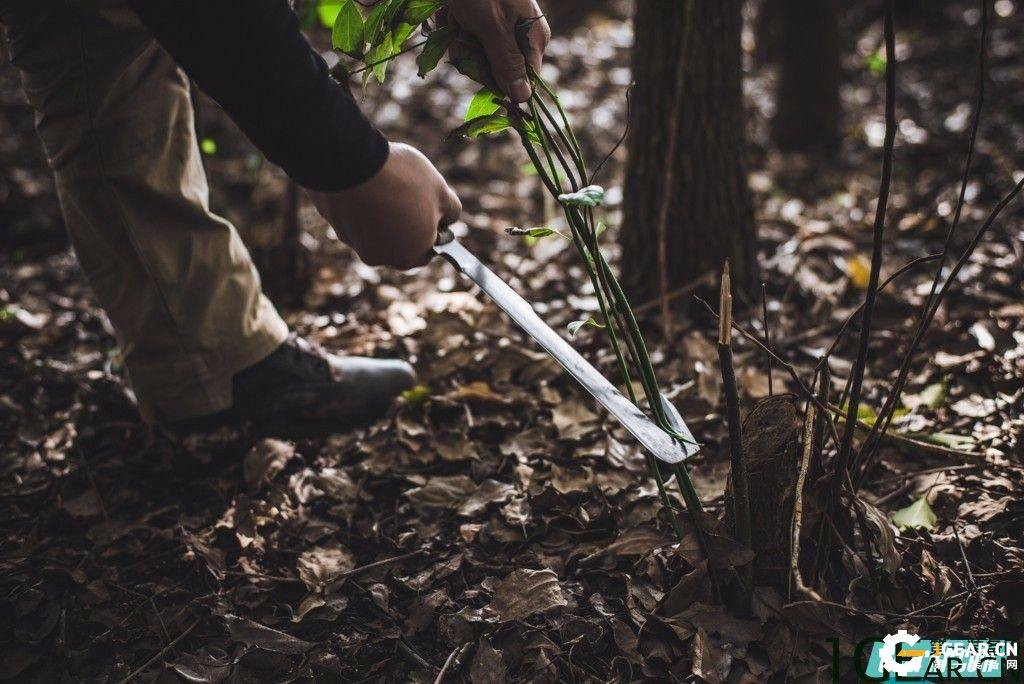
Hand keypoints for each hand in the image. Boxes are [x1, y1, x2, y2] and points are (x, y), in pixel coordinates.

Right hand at [310, 142, 460, 269]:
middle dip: (406, 225)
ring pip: (373, 233)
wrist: (348, 162)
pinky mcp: (334, 225)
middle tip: (409, 196)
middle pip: (399, 245)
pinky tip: (364, 184)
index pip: (426, 253)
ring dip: (381, 216)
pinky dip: (360, 207)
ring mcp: (354, 243)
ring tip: (385, 186)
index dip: (433, 233)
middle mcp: (381, 256)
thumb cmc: (400, 178)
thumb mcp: (440, 191)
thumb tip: (447, 220)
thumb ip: (450, 211)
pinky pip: (353, 219)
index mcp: (410, 253)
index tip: (433, 212)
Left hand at [447, 0, 550, 102]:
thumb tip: (523, 99)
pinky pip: (465, 38)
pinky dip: (452, 27)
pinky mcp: (481, 21)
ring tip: (455, 16)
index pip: (521, 80)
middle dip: (472, 55)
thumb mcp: (494, 27)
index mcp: (533, 38)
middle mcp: (520, 36)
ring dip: (458, 40)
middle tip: (462, 32)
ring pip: (476, 55)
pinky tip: (450, 13)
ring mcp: (499, 28)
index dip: (498, 80)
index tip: (478, 65)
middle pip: (495, 69)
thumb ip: (507, 63)